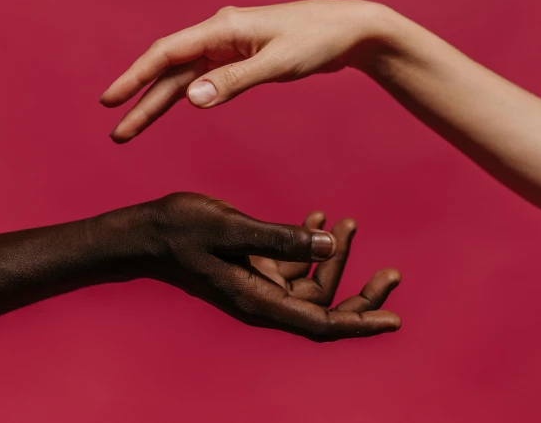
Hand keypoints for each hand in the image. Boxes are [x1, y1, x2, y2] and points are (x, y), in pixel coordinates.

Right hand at [100, 0, 392, 141]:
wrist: (348, 30)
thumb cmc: (317, 40)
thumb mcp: (277, 63)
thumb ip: (234, 81)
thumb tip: (191, 98)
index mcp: (222, 29)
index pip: (166, 53)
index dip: (135, 78)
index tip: (110, 101)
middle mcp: (219, 35)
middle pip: (170, 70)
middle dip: (142, 100)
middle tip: (117, 131)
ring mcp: (228, 47)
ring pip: (185, 78)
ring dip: (159, 103)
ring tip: (133, 128)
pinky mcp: (240, 58)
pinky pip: (204, 79)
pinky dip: (187, 95)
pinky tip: (172, 106)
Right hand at [130, 192, 400, 341]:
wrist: (147, 231)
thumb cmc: (182, 231)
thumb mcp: (233, 230)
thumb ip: (281, 239)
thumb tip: (331, 245)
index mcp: (259, 299)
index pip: (320, 323)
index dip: (358, 324)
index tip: (393, 321)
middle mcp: (263, 297)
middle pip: (323, 306)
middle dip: (359, 293)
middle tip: (392, 274)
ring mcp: (258, 282)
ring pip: (311, 281)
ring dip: (334, 256)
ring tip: (350, 223)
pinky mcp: (252, 266)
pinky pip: (291, 262)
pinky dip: (308, 243)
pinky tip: (318, 217)